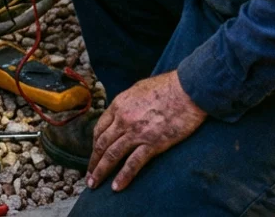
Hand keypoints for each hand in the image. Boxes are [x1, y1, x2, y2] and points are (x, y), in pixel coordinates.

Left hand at [87, 71, 206, 191]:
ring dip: (101, 171)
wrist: (187, 89)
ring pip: (112, 155)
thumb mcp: (139, 89)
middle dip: (93, 162)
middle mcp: (123, 119)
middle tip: (88, 176)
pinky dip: (123, 177)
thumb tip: (124, 110)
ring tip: (94, 184)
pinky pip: (133, 163)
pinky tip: (116, 187)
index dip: (95, 144)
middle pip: (102, 144)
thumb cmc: (167, 86)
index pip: (100, 128)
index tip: (94, 154)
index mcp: (119, 105)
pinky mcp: (152, 143)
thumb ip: (128, 102)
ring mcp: (136, 132)